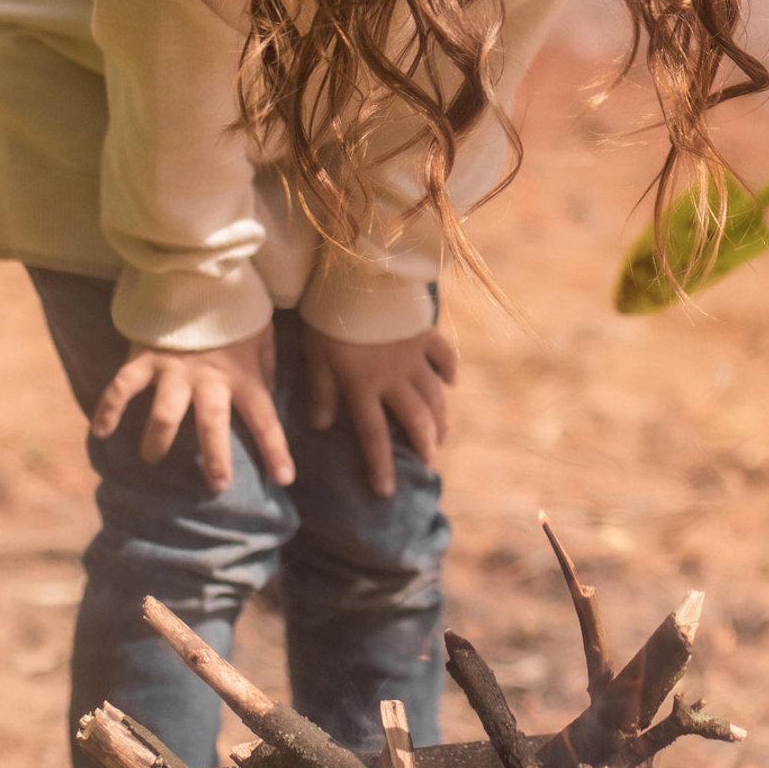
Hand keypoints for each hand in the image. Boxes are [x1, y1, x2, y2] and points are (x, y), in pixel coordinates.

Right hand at [91, 327, 294, 494]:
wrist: (201, 271)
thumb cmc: (236, 309)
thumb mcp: (262, 335)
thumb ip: (264, 369)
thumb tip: (267, 396)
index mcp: (242, 374)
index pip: (264, 417)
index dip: (275, 448)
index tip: (284, 478)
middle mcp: (209, 377)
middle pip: (212, 425)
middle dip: (215, 457)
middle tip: (216, 484)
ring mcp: (174, 369)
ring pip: (166, 414)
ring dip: (157, 440)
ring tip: (152, 458)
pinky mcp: (146, 357)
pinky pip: (123, 386)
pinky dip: (109, 408)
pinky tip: (101, 431)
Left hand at [303, 322, 457, 498]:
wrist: (361, 276)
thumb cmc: (330, 317)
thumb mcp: (317, 355)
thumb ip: (321, 390)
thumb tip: (319, 425)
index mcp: (364, 386)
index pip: (374, 435)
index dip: (381, 465)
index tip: (387, 492)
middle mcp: (394, 378)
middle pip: (415, 420)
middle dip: (424, 446)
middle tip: (429, 464)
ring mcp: (413, 356)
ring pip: (433, 395)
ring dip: (439, 419)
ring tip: (441, 437)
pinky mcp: (424, 334)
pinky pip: (444, 355)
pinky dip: (449, 370)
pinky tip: (451, 382)